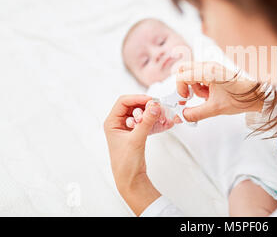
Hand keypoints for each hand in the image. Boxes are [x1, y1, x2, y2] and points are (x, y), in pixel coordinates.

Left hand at [103, 95, 173, 214]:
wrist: (130, 178)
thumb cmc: (125, 163)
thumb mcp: (136, 140)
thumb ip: (146, 122)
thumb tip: (154, 107)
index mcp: (112, 122)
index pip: (124, 102)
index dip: (137, 98)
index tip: (151, 101)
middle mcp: (118, 123)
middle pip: (134, 105)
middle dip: (146, 106)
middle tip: (158, 109)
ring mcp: (127, 127)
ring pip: (141, 112)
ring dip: (151, 114)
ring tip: (161, 116)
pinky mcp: (136, 132)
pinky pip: (146, 121)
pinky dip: (154, 121)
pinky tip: (163, 123)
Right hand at [176, 61, 263, 121]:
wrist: (256, 96)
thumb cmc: (240, 98)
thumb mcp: (215, 109)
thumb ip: (195, 114)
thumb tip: (182, 116)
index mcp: (209, 71)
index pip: (182, 75)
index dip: (180, 89)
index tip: (184, 100)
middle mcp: (209, 66)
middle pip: (184, 69)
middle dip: (183, 85)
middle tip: (188, 98)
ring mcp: (212, 67)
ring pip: (191, 73)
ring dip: (194, 87)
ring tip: (205, 97)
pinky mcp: (215, 71)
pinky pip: (199, 76)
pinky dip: (200, 86)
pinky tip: (210, 95)